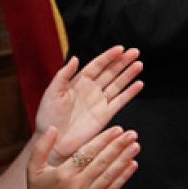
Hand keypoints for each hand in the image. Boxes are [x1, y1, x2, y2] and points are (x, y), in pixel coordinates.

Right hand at [22, 126, 139, 188]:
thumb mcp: (33, 168)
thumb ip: (41, 146)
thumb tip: (53, 128)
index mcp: (63, 174)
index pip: (87, 153)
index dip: (104, 140)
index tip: (117, 129)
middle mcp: (77, 185)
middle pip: (102, 162)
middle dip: (119, 146)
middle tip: (132, 134)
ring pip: (110, 174)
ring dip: (124, 159)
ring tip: (135, 146)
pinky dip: (124, 176)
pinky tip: (132, 164)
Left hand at [35, 46, 144, 164]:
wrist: (54, 140)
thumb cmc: (48, 116)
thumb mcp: (52, 92)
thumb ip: (63, 75)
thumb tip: (75, 58)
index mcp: (79, 81)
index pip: (97, 65)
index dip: (109, 56)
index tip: (121, 48)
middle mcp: (92, 89)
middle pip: (111, 72)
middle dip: (123, 62)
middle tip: (135, 52)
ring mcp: (100, 102)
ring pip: (118, 84)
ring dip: (129, 74)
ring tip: (139, 64)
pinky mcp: (106, 114)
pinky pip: (120, 101)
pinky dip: (130, 93)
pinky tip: (139, 84)